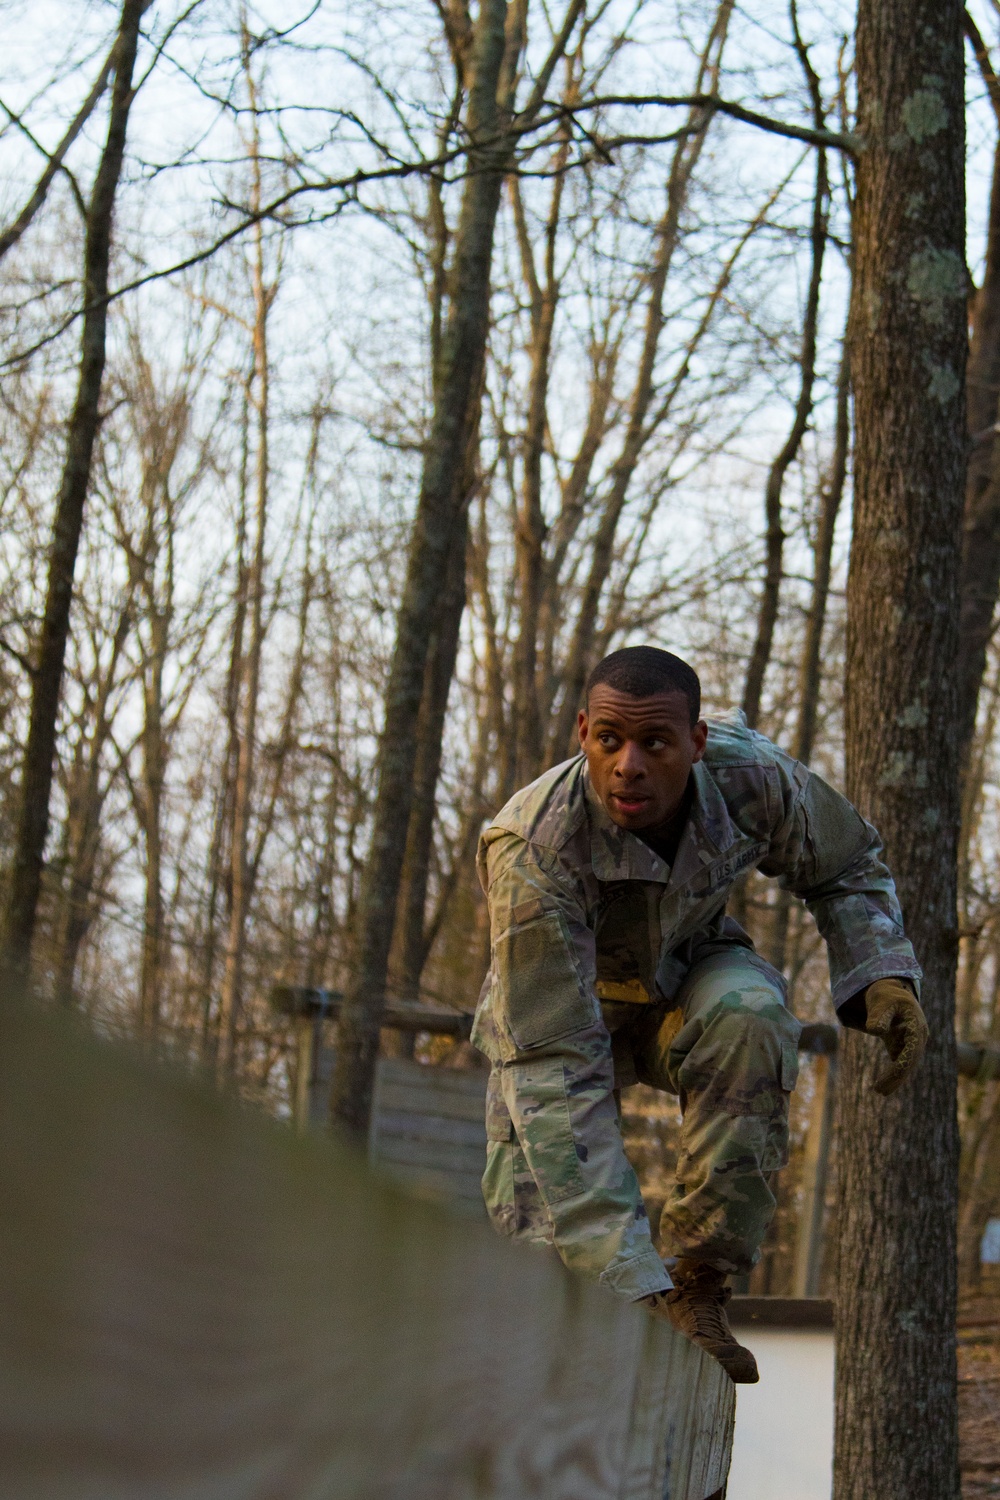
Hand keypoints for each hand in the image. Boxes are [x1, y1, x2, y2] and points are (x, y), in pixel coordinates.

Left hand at [864, 978, 927, 1095]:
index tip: (888, 1077)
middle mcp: (918, 1036)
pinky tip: (883, 1086)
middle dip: (897, 1077)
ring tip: (880, 1091)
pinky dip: (894, 1074)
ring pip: (907, 1064)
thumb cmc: (885, 995)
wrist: (890, 992)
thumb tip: (875, 1030)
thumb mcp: (880, 1001)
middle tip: (879, 1091)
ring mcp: (913, 1041)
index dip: (900, 1066)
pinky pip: (901, 1062)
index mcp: (916, 1025)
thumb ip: (878, 1015)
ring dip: (895, 1079)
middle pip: (911, 1061)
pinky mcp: (904, 1045)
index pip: (911, 1050)